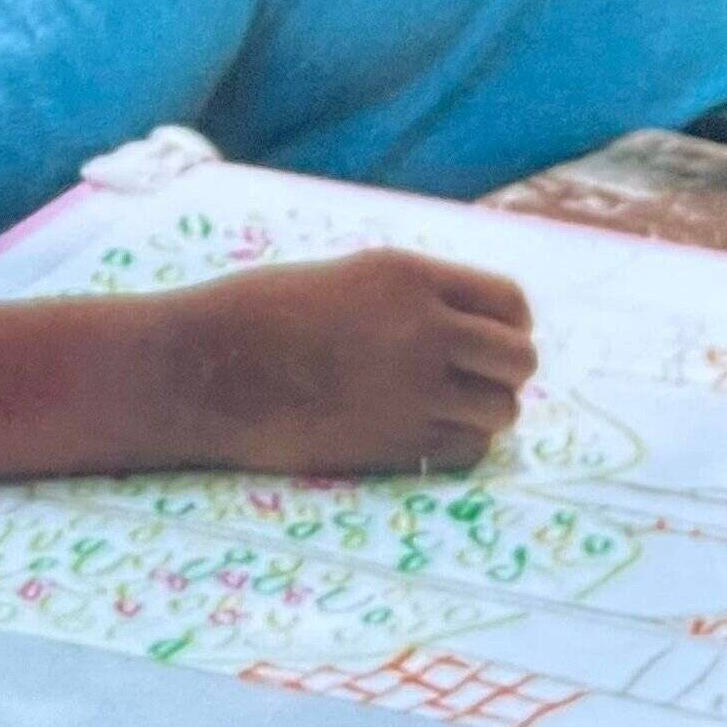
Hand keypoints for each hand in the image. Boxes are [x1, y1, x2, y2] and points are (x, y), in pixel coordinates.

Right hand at [147, 248, 536, 476]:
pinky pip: (466, 450)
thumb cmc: (260, 314)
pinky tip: (420, 432)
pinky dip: (456, 444)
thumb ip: (408, 298)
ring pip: (501, 411)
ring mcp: (414, 391)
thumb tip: (466, 329)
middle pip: (519, 360)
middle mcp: (424, 331)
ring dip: (482, 412)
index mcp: (408, 276)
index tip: (487, 338)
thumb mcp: (344, 279)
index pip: (509, 302)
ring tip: (442, 408)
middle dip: (503, 372)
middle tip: (472, 379)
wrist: (207, 368)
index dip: (507, 324)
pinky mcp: (396, 444)